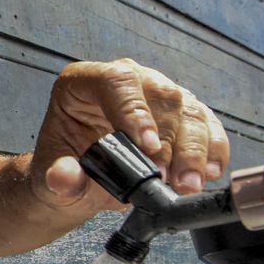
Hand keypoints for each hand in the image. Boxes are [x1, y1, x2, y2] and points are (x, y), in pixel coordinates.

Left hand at [32, 59, 229, 210]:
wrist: (80, 180)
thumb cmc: (65, 166)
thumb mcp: (51, 175)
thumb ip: (58, 176)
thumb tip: (63, 178)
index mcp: (84, 82)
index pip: (116, 82)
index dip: (135, 112)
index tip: (147, 147)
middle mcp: (127, 79)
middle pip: (162, 97)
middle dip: (172, 142)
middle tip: (171, 178)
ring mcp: (157, 93)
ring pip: (190, 111)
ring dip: (195, 150)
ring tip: (189, 184)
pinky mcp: (182, 112)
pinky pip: (207, 125)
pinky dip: (212, 150)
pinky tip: (209, 172)